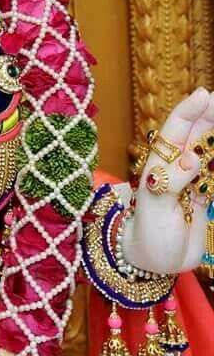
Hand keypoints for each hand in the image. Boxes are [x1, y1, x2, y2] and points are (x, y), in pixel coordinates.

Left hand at [123, 87, 213, 275]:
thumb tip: (191, 158)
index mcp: (160, 163)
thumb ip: (172, 181)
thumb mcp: (156, 206)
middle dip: (210, 114)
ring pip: (208, 147)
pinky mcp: (203, 193)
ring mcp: (191, 178)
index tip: (205, 95)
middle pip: (196, 132)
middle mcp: (176, 165)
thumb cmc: (148, 231)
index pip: (175, 129)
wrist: (155, 260)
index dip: (189, 110)